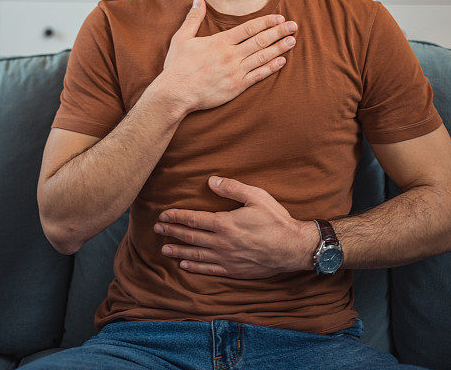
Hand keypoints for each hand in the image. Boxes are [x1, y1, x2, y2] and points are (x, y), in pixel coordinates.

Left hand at [153, 175, 318, 277]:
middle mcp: (222, 243)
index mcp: (225, 223)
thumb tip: (211, 180)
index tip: (163, 214)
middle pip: (191, 237)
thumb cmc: (276, 219)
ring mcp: (227, 259)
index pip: (194, 219)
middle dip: (173, 231)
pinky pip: (209, 270)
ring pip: (196, 254)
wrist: (293, 248)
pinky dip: (195, 267)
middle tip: (157, 228)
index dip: (177, 217)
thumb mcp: (256, 196)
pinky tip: (185, 265)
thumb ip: (232, 188)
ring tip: (164, 248)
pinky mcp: (234, 270)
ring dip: (179, 250)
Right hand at [159, 0, 297, 114]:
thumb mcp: (182, 38)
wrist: (175, 93)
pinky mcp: (236, 87)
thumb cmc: (177, 67)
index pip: (249, 28)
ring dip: (279, 48)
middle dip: (279, 32)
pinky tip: (282, 62)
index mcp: (220, 42)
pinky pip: (258, 76)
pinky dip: (271, 68)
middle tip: (294, 26)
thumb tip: (197, 0)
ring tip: (292, 41)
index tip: (279, 18)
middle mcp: (231, 55)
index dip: (266, 22)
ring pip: (262, 57)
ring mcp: (235, 72)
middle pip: (260, 40)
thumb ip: (193, 18)